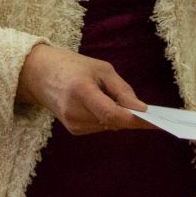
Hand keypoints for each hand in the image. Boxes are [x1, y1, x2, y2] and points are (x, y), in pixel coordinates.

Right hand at [16, 43, 146, 135]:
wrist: (39, 74)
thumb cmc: (74, 66)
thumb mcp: (102, 69)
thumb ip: (123, 90)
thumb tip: (142, 110)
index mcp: (80, 91)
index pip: (111, 113)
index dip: (135, 119)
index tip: (156, 122)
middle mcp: (74, 111)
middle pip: (114, 122)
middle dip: (133, 118)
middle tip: (155, 114)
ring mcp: (72, 123)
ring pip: (110, 126)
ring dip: (120, 117)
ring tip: (118, 101)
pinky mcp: (73, 130)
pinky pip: (101, 126)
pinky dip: (109, 118)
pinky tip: (104, 105)